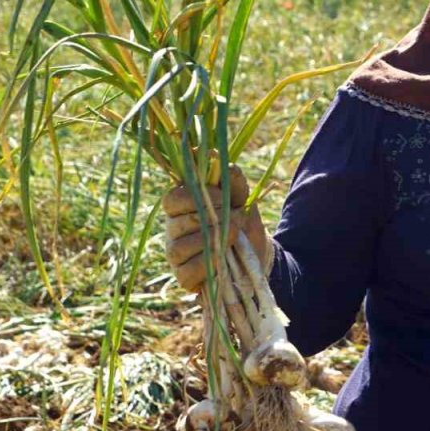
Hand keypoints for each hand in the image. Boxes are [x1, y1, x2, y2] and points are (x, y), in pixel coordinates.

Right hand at [162, 166, 270, 292]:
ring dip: (211, 241)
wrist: (257, 251)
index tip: (221, 196)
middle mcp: (172, 229)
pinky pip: (187, 271)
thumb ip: (228, 175)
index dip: (195, 197)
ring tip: (234, 236)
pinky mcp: (183, 276)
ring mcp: (175, 254)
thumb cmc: (242, 217)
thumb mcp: (241, 194)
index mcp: (181, 205)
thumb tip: (211, 154)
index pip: (171, 199)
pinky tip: (223, 258)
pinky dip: (208, 263)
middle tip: (234, 218)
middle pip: (176, 223)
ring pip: (178, 248)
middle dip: (210, 220)